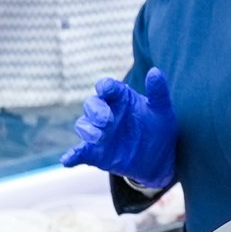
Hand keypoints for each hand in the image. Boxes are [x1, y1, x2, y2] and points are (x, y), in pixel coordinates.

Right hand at [61, 69, 177, 191]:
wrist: (159, 158)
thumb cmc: (158, 128)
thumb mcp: (162, 110)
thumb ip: (158, 91)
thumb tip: (155, 71)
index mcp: (120, 98)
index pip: (106, 87)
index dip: (104, 86)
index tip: (106, 89)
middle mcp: (106, 112)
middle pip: (91, 104)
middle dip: (96, 110)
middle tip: (107, 120)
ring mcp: (99, 132)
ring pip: (83, 125)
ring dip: (88, 130)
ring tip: (99, 137)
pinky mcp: (95, 152)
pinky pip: (79, 152)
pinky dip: (72, 155)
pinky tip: (68, 160)